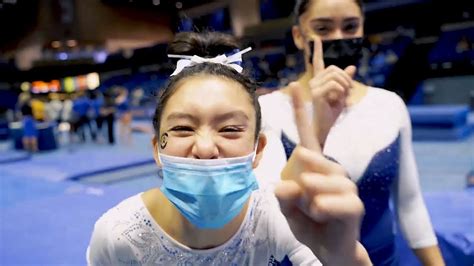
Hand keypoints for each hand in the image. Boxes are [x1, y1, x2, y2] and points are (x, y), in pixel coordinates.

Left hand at [275, 84, 369, 265]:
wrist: (329, 250)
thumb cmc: (309, 223)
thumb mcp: (288, 208)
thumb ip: (284, 196)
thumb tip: (286, 185)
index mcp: (315, 167)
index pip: (308, 135)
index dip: (301, 111)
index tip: (294, 85)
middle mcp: (333, 170)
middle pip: (312, 158)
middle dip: (302, 183)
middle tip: (303, 202)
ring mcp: (346, 186)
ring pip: (322, 182)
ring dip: (311, 200)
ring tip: (312, 211)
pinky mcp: (355, 205)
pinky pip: (338, 201)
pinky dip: (324, 208)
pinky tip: (320, 213)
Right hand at [296, 37, 356, 146]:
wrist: (324, 127)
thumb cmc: (331, 113)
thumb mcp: (342, 94)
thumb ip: (346, 81)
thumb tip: (352, 67)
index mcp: (319, 81)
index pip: (318, 62)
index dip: (317, 50)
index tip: (316, 38)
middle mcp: (314, 82)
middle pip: (334, 68)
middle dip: (346, 78)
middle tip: (349, 90)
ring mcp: (314, 87)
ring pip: (336, 75)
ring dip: (346, 84)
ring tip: (344, 96)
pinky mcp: (316, 94)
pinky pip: (335, 84)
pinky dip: (342, 90)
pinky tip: (339, 99)